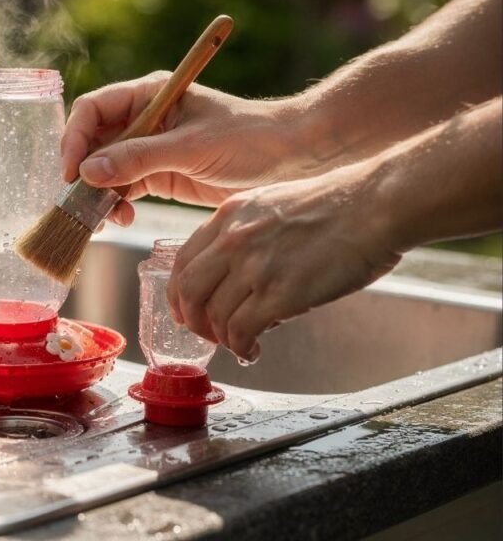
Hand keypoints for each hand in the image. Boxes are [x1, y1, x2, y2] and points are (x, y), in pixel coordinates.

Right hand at [61, 71, 309, 224]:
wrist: (290, 159)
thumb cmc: (248, 138)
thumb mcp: (192, 147)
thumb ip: (140, 158)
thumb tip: (89, 171)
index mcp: (149, 95)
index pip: (93, 109)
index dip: (75, 138)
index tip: (73, 171)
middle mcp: (143, 119)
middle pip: (92, 142)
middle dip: (83, 172)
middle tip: (82, 202)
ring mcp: (149, 148)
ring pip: (104, 170)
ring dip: (98, 194)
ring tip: (106, 217)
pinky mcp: (159, 175)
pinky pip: (123, 189)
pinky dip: (116, 205)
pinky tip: (123, 218)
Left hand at [165, 161, 402, 361]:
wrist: (377, 205)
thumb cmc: (338, 205)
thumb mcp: (272, 205)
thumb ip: (245, 234)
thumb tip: (235, 276)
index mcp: (229, 216)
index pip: (182, 261)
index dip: (178, 293)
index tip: (184, 309)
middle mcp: (234, 240)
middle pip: (188, 292)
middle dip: (192, 321)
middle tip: (205, 334)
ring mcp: (256, 267)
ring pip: (214, 317)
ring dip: (222, 339)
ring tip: (238, 344)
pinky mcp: (281, 293)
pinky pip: (242, 331)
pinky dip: (242, 348)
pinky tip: (253, 350)